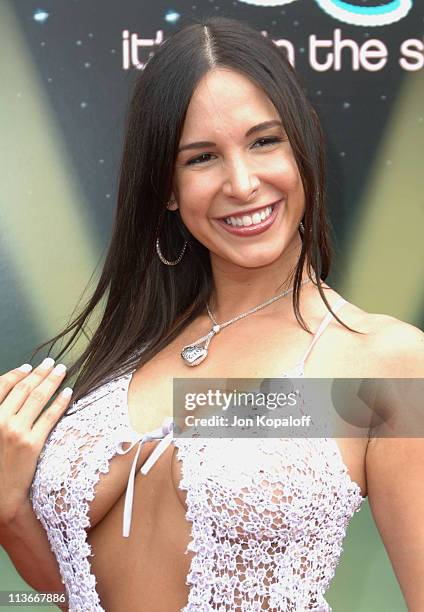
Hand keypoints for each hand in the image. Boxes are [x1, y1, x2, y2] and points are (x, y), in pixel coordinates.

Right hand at [0, 358, 72, 524]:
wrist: (0, 493)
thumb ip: (1, 411)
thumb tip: (15, 388)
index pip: (3, 385)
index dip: (18, 373)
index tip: (30, 367)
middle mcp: (0, 421)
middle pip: (24, 388)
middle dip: (40, 372)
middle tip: (51, 362)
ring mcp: (17, 432)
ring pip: (38, 398)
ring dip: (52, 380)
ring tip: (62, 370)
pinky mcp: (32, 444)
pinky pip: (50, 417)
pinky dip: (60, 401)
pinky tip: (68, 392)